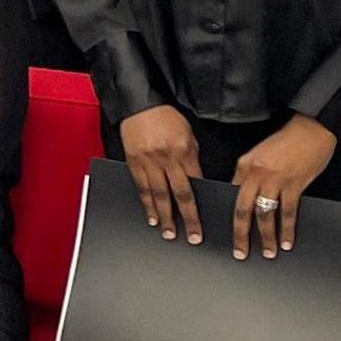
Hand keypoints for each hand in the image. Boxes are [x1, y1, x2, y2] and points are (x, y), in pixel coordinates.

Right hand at [118, 106, 205, 244]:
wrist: (139, 104)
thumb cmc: (166, 117)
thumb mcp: (188, 134)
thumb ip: (192, 157)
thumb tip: (196, 179)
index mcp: (183, 151)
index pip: (195, 182)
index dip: (201, 201)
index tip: (207, 218)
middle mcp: (166, 158)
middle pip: (179, 194)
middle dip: (187, 217)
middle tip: (192, 236)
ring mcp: (148, 161)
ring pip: (158, 194)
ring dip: (164, 216)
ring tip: (168, 232)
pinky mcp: (133, 162)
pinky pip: (141, 187)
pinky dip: (146, 204)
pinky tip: (150, 216)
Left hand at [227, 115, 337, 260]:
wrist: (312, 128)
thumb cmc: (287, 139)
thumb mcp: (260, 152)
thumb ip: (250, 173)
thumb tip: (244, 194)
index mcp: (245, 165)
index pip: (231, 195)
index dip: (228, 215)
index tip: (226, 232)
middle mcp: (257, 174)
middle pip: (243, 210)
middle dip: (241, 234)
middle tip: (240, 252)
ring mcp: (275, 181)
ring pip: (265, 215)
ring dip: (266, 237)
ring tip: (268, 252)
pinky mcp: (294, 185)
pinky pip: (288, 213)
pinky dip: (287, 229)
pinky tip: (287, 241)